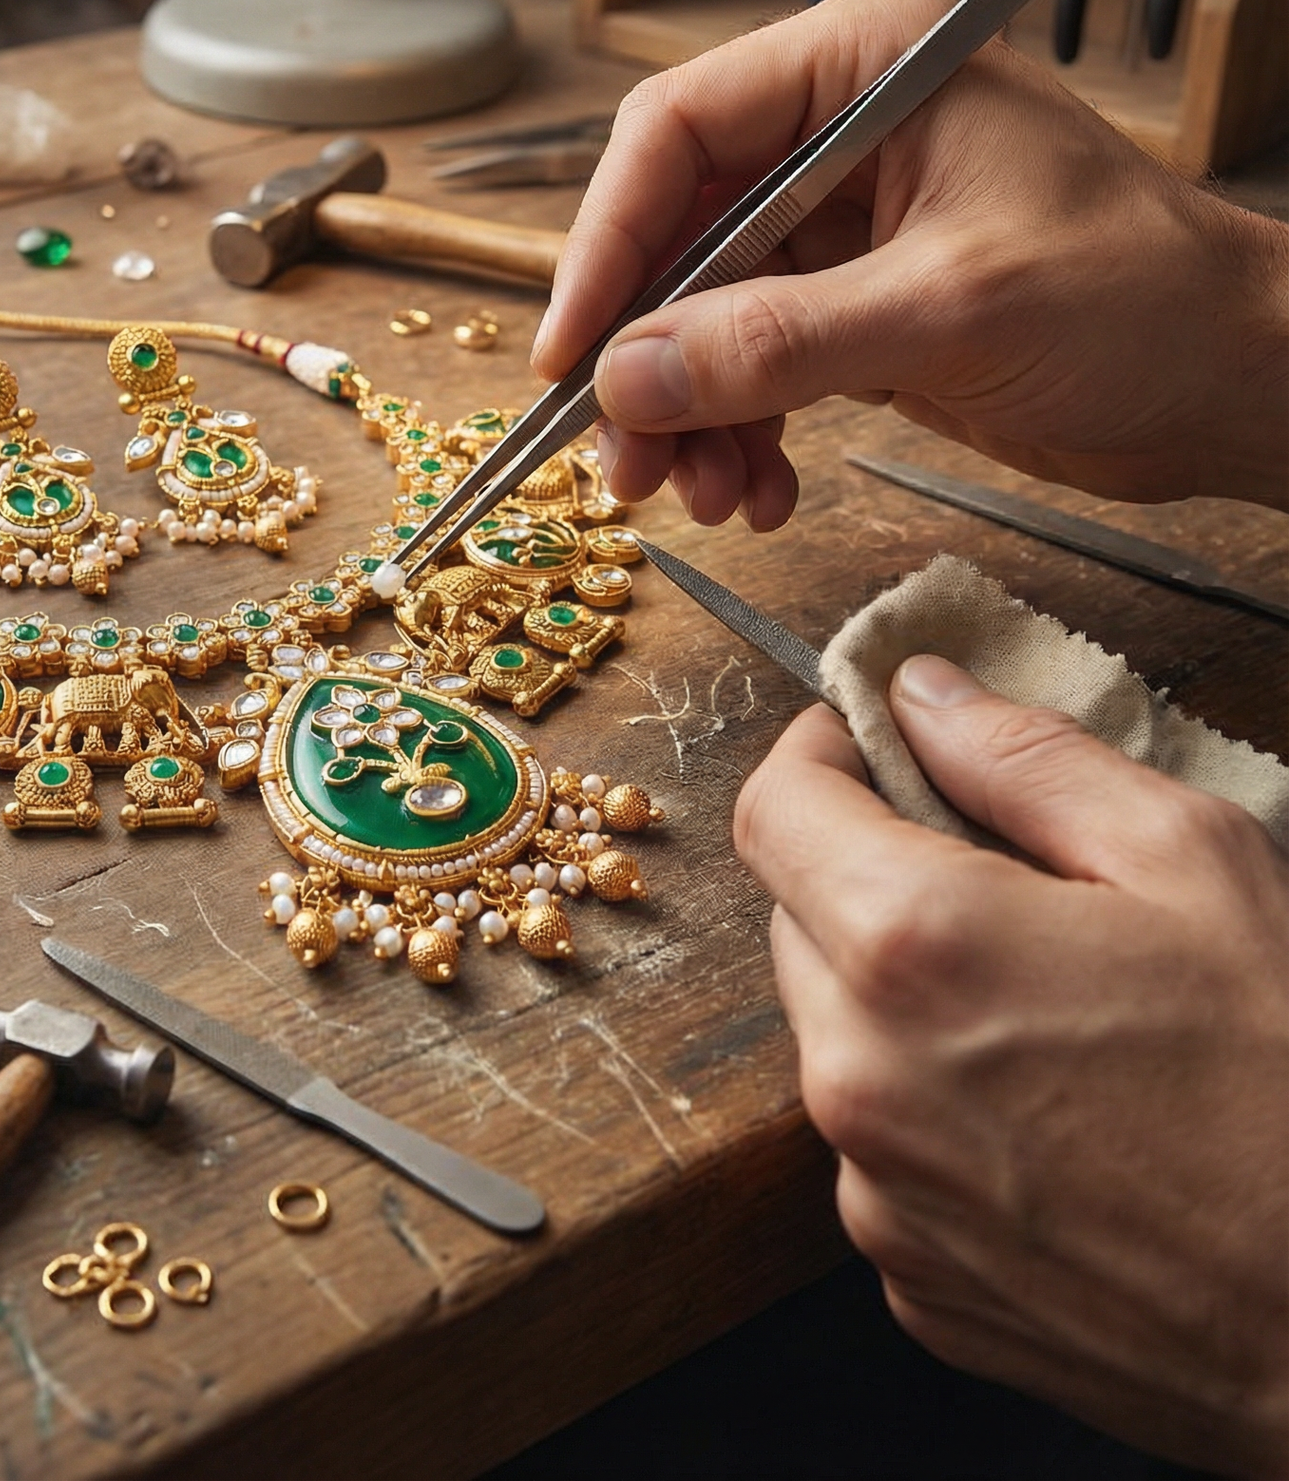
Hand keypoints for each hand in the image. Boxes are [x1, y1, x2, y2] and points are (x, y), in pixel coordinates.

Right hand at [530, 0, 1288, 526]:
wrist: (1234, 382)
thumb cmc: (1141, 300)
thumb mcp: (948, 312)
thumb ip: (777, 341)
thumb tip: (624, 378)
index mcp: (863, 65)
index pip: (676, 132)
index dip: (606, 244)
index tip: (570, 357)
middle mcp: (835, 128)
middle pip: (672, 233)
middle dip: (646, 357)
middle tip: (627, 461)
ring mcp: (837, 219)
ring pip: (697, 312)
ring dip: (688, 414)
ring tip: (711, 496)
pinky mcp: (846, 298)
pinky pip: (746, 362)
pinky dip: (738, 432)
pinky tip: (759, 491)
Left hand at [735, 656, 1288, 1471]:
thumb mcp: (1192, 863)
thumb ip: (1027, 757)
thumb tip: (922, 693)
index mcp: (910, 946)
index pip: (773, 808)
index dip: (819, 755)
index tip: (872, 743)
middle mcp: (857, 1072)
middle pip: (798, 921)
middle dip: (870, 876)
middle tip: (996, 882)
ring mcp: (874, 1186)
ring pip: (837, 1037)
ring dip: (901, 1001)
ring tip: (1047, 1018)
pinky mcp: (908, 1272)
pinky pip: (880, 1149)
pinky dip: (932, 1113)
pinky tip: (1050, 1120)